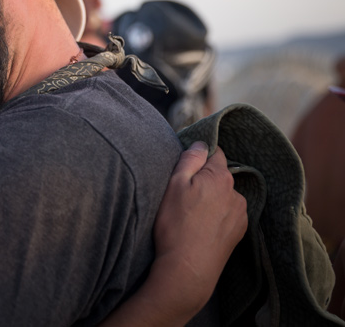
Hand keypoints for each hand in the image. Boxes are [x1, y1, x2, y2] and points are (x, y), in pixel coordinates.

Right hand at [151, 142, 247, 314]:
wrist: (187, 269)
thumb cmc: (175, 225)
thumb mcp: (174, 185)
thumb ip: (190, 159)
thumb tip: (201, 144)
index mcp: (220, 177)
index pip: (215, 152)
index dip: (199, 156)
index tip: (186, 167)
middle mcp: (236, 193)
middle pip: (219, 175)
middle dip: (204, 179)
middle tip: (183, 193)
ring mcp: (240, 214)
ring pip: (224, 195)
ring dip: (211, 197)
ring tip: (191, 213)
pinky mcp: (239, 231)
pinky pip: (228, 213)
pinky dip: (216, 214)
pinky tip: (201, 225)